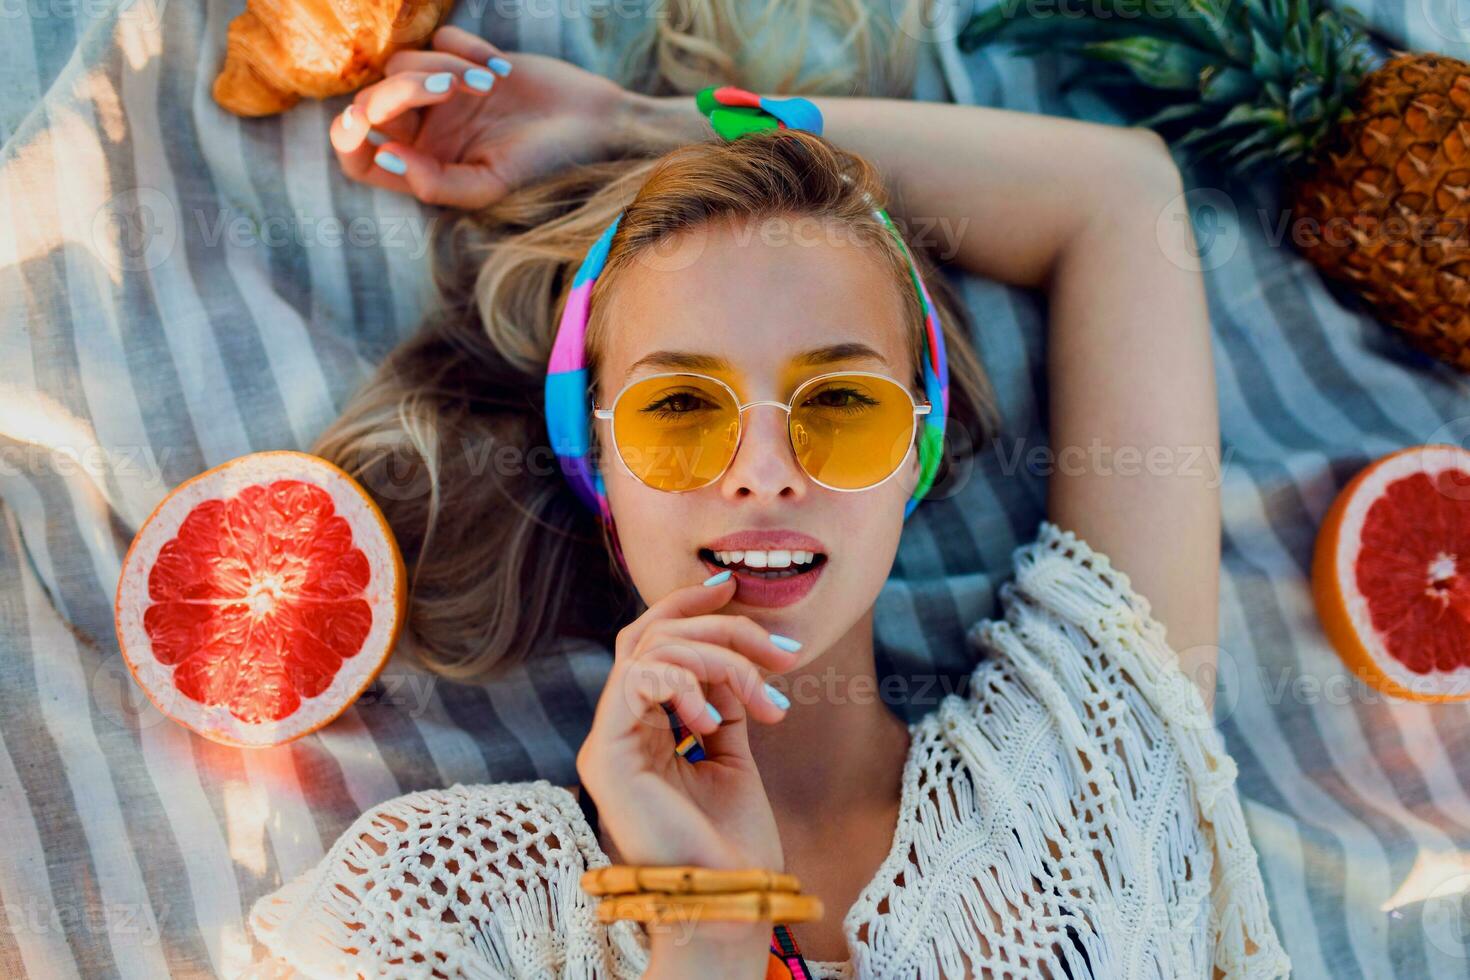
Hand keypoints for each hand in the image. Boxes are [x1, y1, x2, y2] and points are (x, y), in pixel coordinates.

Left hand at [328, 26, 631, 208]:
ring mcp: (443, 94)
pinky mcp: (464, 58)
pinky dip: (467, 48)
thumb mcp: (492, 184)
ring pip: (404, 63)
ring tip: (490, 84)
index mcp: (425, 166)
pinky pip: (440, 37)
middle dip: (403, 89)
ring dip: (444, 66)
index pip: (358, 156)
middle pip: (375, 100)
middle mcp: (427, 131)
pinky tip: (502, 69)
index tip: (361, 119)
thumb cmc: (547, 163)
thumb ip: (437, 184)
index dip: (346, 137)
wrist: (595, 123)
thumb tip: (383, 154)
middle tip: (449, 89)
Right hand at [576, 573, 796, 874]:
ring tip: (765, 700)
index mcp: (641, 730)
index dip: (685, 605)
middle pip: (652, 636)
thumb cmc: (733, 844)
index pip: (650, 643)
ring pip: (649, 650)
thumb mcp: (734, 757)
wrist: (729, 898)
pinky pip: (636, 682)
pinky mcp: (606, 758)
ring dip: (719, 660)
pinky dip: (683, 684)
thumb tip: (736, 655)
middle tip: (781, 654)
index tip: (730, 585)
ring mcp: (606, 744)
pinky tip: (715, 722)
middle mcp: (617, 731)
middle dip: (721, 630)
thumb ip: (724, 705)